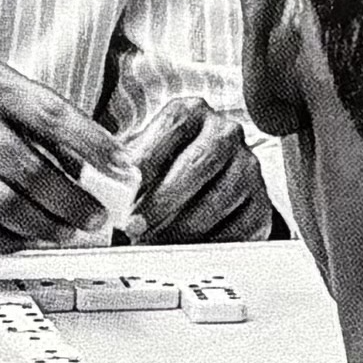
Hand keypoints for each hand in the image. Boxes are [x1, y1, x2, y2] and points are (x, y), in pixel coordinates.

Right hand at [0, 50, 117, 247]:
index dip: (95, 146)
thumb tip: (88, 166)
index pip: (54, 116)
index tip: (125, 172)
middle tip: (95, 218)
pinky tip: (22, 239)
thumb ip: (37, 118)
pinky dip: (4, 240)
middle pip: (32, 172)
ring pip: (4, 206)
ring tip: (64, 233)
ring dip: (43, 227)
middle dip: (73, 203)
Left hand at [120, 94, 272, 242]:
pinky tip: (186, 250)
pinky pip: (239, 227)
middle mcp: (225, 133)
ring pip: (219, 198)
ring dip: (182, 227)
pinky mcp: (260, 203)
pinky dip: (208, 243)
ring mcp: (247, 167)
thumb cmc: (163, 169)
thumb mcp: (140, 157)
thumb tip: (102, 185)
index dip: (148, 158)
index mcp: (192, 112)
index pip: (173, 125)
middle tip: (136, 226)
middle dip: (163, 199)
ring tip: (155, 243)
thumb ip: (122, 167)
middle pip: (199, 162)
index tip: (126, 191)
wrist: (207, 187)